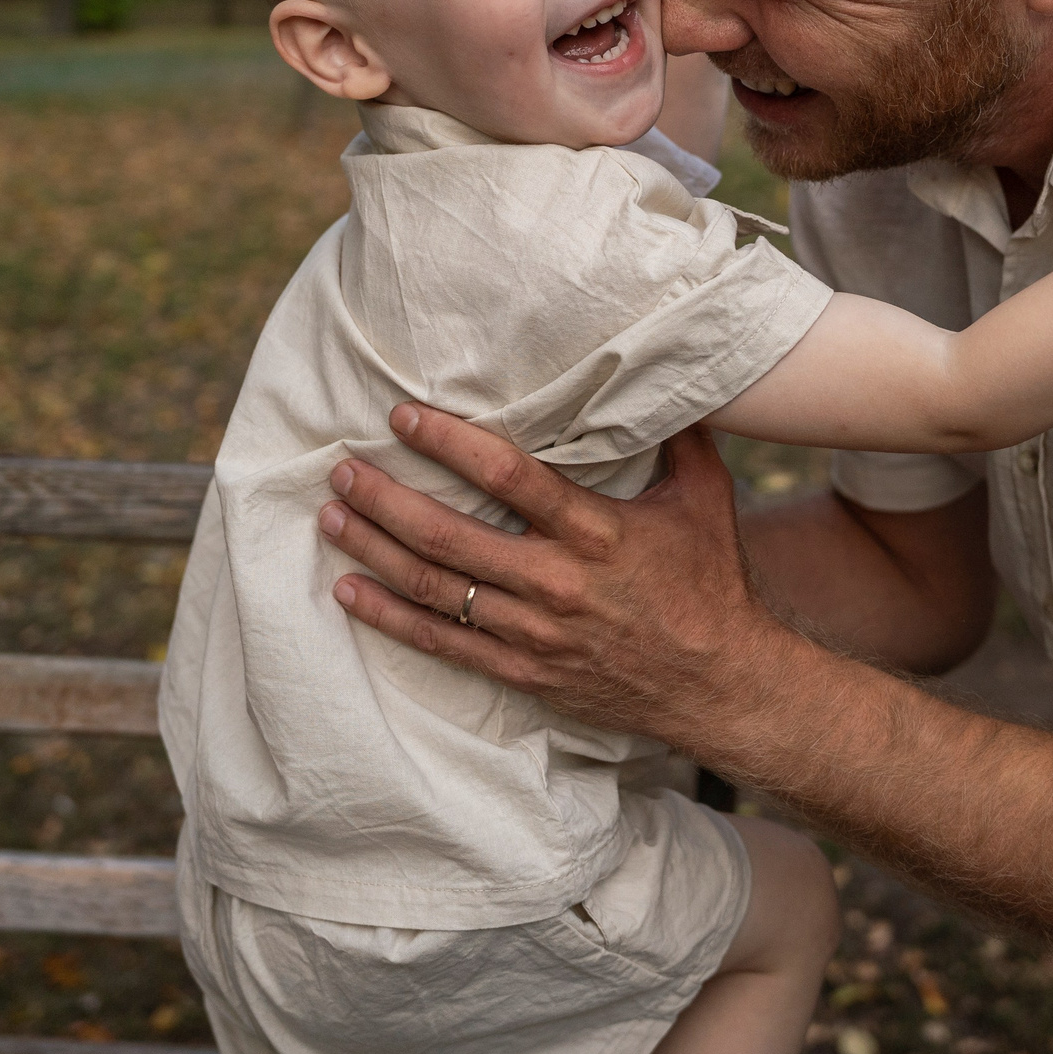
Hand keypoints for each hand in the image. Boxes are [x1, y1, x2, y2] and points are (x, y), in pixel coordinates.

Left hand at [316, 406, 783, 745]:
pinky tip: (349, 591)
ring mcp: (535, 631)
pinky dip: (390, 617)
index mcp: (596, 532)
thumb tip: (663, 369)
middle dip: (385, 499)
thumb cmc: (711, 582)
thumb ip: (679, 436)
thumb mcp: (705, 498)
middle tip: (342, 467)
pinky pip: (443, 643)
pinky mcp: (524, 671)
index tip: (403, 417)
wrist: (721, 684)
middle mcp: (557, 581)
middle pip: (449, 535)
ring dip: (375, 549)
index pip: (508, 477)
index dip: (449, 443)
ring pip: (435, 588)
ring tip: (330, 515)